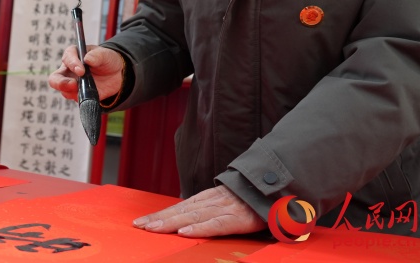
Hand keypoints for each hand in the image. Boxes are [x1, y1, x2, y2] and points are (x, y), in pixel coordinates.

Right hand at [49, 45, 123, 102]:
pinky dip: (82, 99)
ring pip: (64, 91)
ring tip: (87, 89)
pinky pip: (76, 100)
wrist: (116, 74)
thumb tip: (87, 59)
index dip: (72, 64)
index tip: (81, 71)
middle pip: (55, 79)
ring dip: (73, 92)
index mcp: (73, 55)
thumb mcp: (105, 54)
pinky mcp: (79, 95)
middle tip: (73, 84)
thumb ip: (97, 55)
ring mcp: (72, 84)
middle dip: (60, 83)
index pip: (67, 58)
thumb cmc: (107, 60)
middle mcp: (68, 71)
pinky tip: (91, 96)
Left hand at [132, 185, 266, 237]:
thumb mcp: (228, 202)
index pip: (181, 207)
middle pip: (182, 211)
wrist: (278, 187)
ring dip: (171, 222)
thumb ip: (210, 210)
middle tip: (140, 225)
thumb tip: (188, 219)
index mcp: (210, 199)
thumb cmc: (253, 199)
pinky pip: (216, 224)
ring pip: (193, 216)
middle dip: (160, 219)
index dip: (161, 214)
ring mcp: (225, 208)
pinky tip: (184, 232)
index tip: (142, 221)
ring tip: (153, 228)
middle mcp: (214, 201)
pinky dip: (200, 228)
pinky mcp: (239, 218)